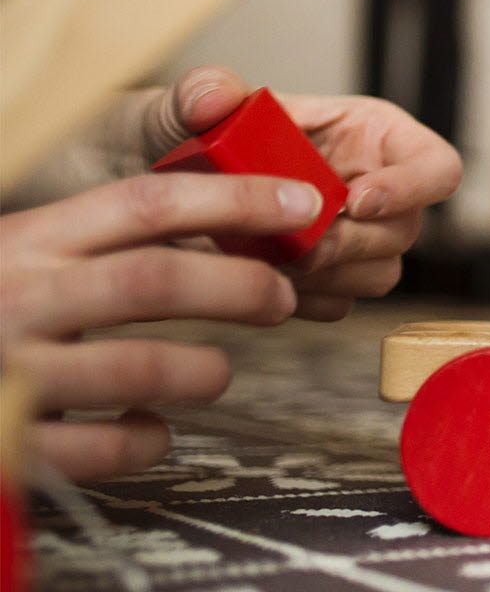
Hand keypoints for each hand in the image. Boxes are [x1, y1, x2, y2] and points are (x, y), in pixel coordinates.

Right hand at [0, 172, 310, 479]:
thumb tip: (220, 219)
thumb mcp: (22, 252)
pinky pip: (106, 448)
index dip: (234, 198)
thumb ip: (96, 240)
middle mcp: (19, 297)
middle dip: (240, 286)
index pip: (145, 203)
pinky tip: (150, 430)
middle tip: (281, 297)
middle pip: (156, 280)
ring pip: (142, 369)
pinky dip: (146, 440)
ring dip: (205, 370)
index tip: (303, 201)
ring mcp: (12, 372)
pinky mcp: (9, 442)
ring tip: (216, 372)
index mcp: (27, 240)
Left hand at [132, 67, 462, 320]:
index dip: (412, 186)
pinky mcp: (322, 281)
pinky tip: (257, 277)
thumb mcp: (179, 106)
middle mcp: (371, 186)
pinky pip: (336, 305)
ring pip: (379, 274)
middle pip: (407, 229)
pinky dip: (301, 299)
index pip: (436, 164)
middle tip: (297, 244)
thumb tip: (216, 94)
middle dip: (352, 242)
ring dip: (328, 274)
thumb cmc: (169, 139)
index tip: (355, 200)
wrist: (127, 195)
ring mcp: (351, 238)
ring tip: (269, 258)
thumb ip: (198, 91)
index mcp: (367, 133)